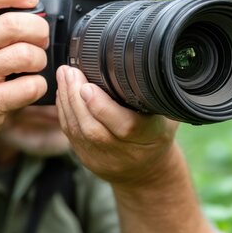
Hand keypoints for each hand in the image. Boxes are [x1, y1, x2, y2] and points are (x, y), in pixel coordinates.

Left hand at [55, 65, 178, 185]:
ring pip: (78, 131)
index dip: (102, 108)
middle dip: (76, 97)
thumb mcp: (168, 113)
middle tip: (70, 71)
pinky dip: (64, 111)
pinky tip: (62, 91)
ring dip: (67, 101)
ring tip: (64, 75)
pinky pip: (71, 134)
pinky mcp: (87, 158)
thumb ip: (158, 93)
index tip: (88, 86)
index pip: (125, 127)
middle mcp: (125, 152)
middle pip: (93, 128)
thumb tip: (151, 60)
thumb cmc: (158, 133)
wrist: (148, 172)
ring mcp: (104, 158)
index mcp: (151, 138)